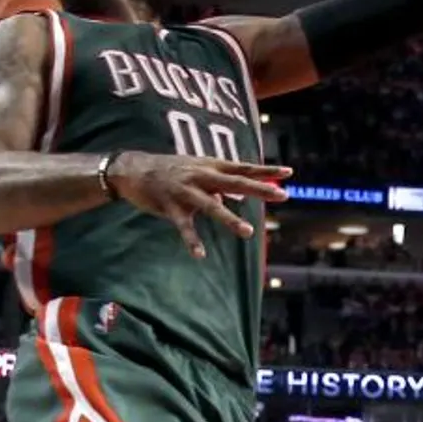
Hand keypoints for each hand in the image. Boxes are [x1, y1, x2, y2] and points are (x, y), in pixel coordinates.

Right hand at [107, 153, 291, 258]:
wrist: (134, 169)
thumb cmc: (170, 171)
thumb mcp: (197, 171)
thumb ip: (217, 185)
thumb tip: (232, 198)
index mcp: (210, 166)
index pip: (243, 168)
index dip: (266, 170)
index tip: (289, 173)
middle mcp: (201, 176)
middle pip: (235, 182)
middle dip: (259, 189)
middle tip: (282, 196)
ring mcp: (186, 191)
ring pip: (212, 206)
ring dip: (230, 219)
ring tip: (248, 232)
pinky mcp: (170, 206)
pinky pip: (184, 227)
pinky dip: (192, 241)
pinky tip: (201, 255)